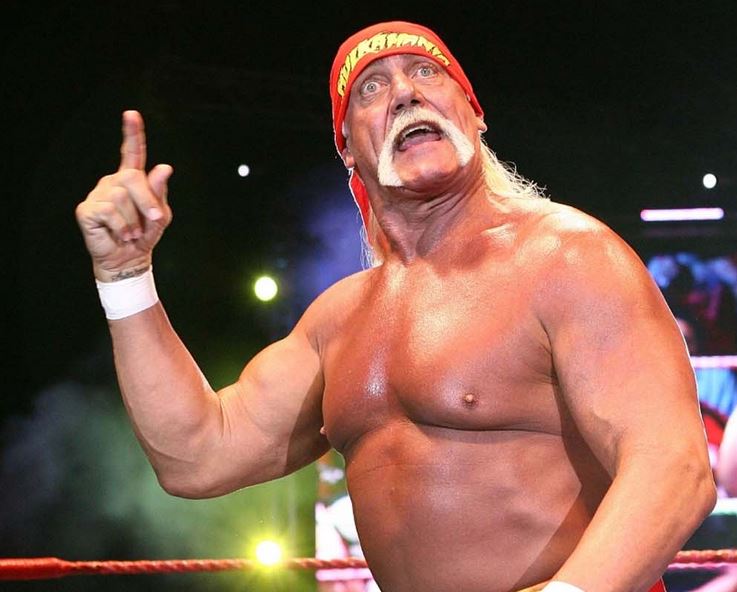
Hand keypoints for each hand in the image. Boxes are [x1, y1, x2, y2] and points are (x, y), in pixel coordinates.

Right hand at [75, 110, 173, 281]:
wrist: (129, 259)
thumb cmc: (145, 235)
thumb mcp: (160, 215)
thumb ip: (160, 192)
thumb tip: (164, 168)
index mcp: (131, 179)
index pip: (132, 152)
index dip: (132, 134)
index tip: (132, 114)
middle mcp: (113, 182)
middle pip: (133, 177)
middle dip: (148, 201)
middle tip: (155, 219)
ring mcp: (98, 194)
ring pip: (121, 198)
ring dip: (134, 220)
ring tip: (132, 232)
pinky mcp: (87, 209)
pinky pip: (109, 211)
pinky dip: (121, 227)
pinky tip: (120, 234)